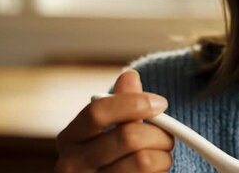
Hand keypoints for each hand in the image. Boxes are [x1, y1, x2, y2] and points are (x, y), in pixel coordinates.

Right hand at [55, 70, 174, 171]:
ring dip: (163, 156)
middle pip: (128, 137)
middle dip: (159, 133)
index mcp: (70, 137)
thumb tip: (130, 76)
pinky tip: (154, 172)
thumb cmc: (112, 155)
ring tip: (160, 157)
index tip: (161, 103)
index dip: (135, 103)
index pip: (98, 112)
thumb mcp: (111, 129)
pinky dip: (160, 172)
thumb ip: (122, 104)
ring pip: (144, 161)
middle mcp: (71, 164)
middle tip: (168, 137)